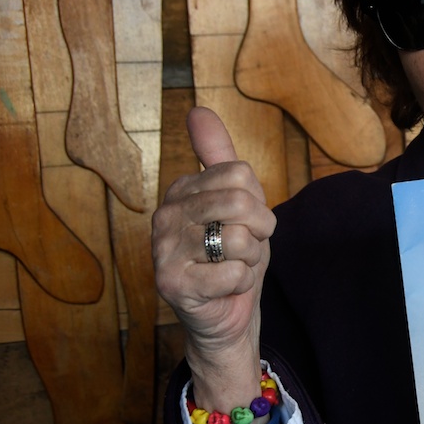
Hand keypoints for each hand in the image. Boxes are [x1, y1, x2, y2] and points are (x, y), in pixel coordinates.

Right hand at [152, 107, 276, 409]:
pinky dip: (240, 283)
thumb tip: (198, 110)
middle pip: (243, 203)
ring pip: (240, 239)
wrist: (226, 313)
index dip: (259, 205)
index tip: (245, 224)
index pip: (242, 176)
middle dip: (259, 233)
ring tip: (232, 268)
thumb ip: (219, 157)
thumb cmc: (233, 255)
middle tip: (245, 249)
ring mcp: (163, 250)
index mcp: (181, 191)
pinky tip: (223, 288)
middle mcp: (165, 216)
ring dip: (251, 260)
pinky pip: (233, 272)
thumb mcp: (237, 202)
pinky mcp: (172, 284)